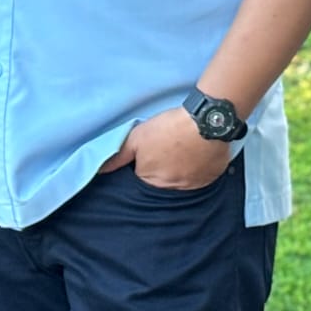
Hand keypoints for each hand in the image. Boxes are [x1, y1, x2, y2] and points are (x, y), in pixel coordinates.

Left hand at [100, 107, 230, 189]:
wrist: (207, 121)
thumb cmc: (169, 129)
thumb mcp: (137, 137)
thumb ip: (117, 155)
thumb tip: (97, 171)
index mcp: (151, 182)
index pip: (143, 182)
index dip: (145, 167)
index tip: (151, 155)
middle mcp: (172, 190)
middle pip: (163, 184)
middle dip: (163, 171)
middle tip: (168, 152)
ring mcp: (195, 186)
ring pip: (184, 182)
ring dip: (182, 171)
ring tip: (184, 152)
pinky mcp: (212, 178)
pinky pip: (203, 178)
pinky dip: (200, 169)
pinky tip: (199, 154)